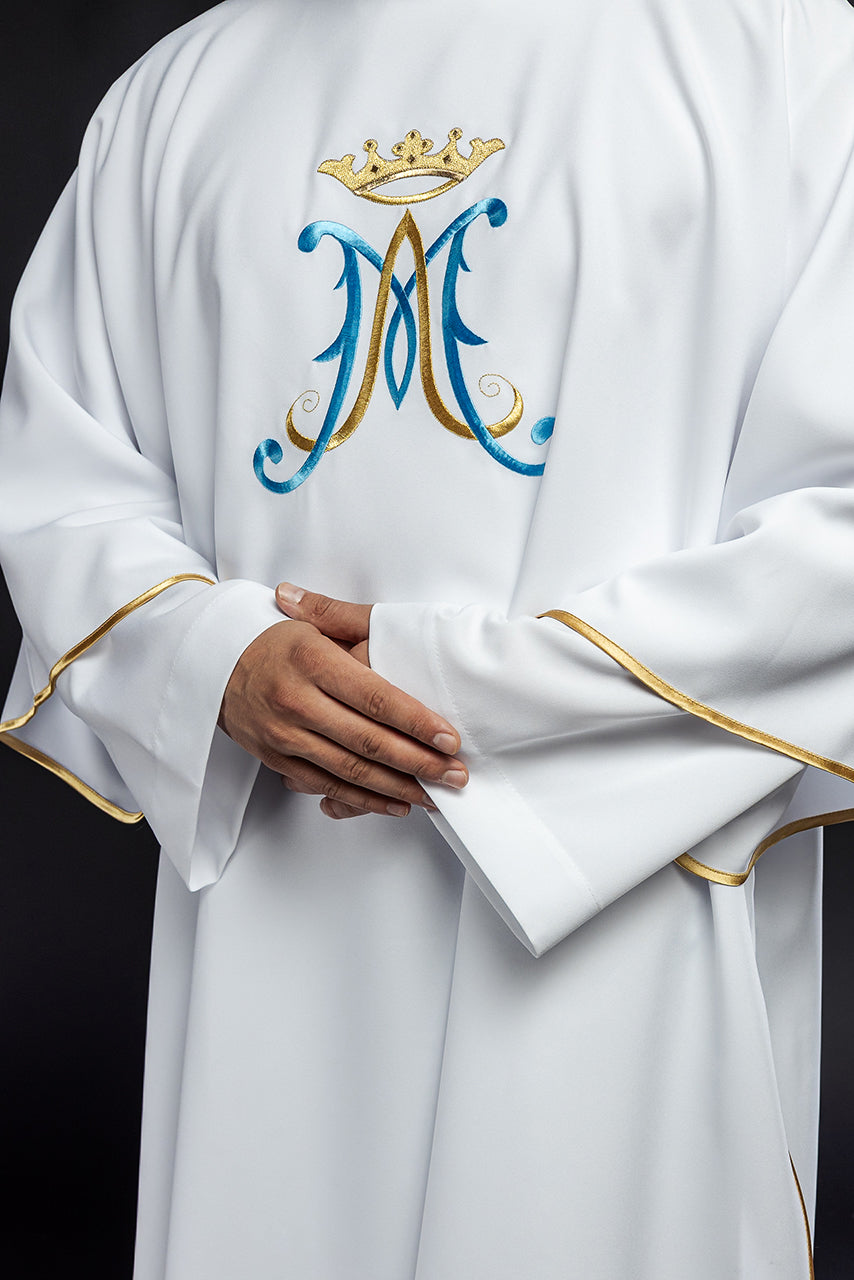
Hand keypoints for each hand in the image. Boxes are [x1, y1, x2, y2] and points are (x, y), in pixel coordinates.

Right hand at [218, 584, 466, 820]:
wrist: (212, 671)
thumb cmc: (272, 644)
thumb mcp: (307, 623)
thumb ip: (337, 614)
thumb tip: (331, 598)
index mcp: (311, 661)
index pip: (374, 697)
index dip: (415, 721)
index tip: (449, 738)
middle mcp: (296, 701)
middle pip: (367, 740)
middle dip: (419, 762)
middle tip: (456, 774)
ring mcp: (285, 736)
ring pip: (350, 771)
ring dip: (399, 787)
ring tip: (437, 795)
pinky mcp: (278, 759)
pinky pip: (327, 786)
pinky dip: (365, 799)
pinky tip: (397, 803)